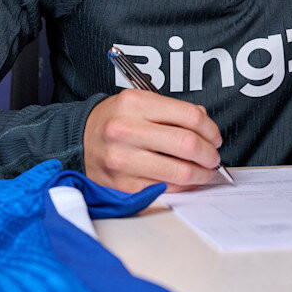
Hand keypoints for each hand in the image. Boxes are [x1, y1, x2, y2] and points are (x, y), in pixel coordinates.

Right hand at [83, 88, 223, 192]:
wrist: (77, 141)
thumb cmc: (112, 121)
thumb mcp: (137, 103)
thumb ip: (171, 110)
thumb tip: (204, 123)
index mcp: (134, 104)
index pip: (189, 116)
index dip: (210, 128)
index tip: (214, 136)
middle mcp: (126, 130)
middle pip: (188, 144)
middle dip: (210, 154)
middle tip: (213, 156)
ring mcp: (123, 160)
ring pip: (181, 171)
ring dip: (202, 174)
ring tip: (204, 170)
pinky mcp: (123, 185)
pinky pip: (166, 188)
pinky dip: (183, 186)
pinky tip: (185, 180)